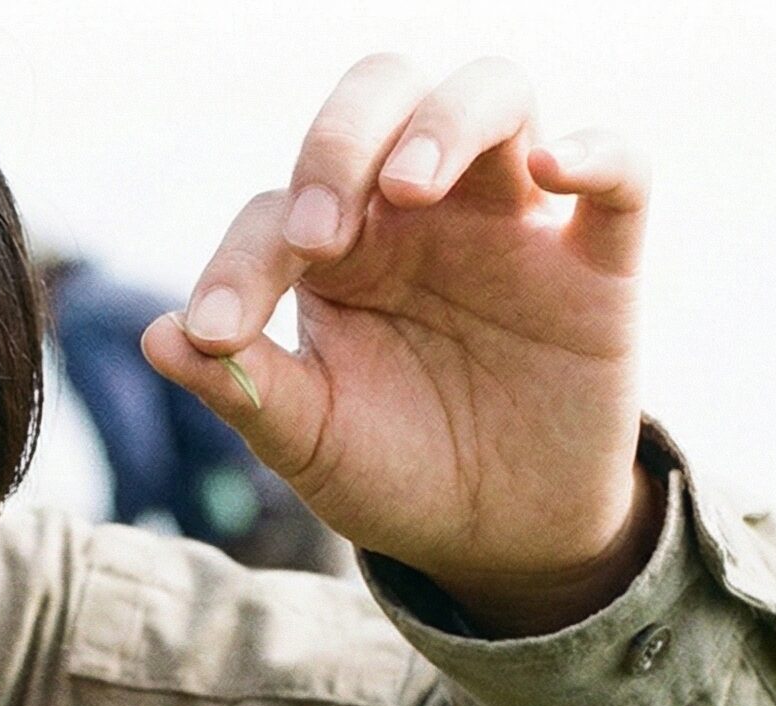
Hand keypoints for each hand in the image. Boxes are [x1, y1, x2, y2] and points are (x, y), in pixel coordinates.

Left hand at [142, 55, 660, 634]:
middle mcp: (421, 215)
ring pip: (493, 96)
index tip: (216, 331)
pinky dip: (596, 152)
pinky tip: (555, 168)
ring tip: (406, 188)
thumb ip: (241, 390)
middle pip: (384, 98)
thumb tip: (156, 335)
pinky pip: (619, 175)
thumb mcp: (309, 442)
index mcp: (338, 251)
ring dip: (444, 122)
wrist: (492, 538)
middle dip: (340, 140)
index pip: (280, 209)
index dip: (243, 260)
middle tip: (319, 231)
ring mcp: (511, 225)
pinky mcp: (596, 264)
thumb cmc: (393, 474)